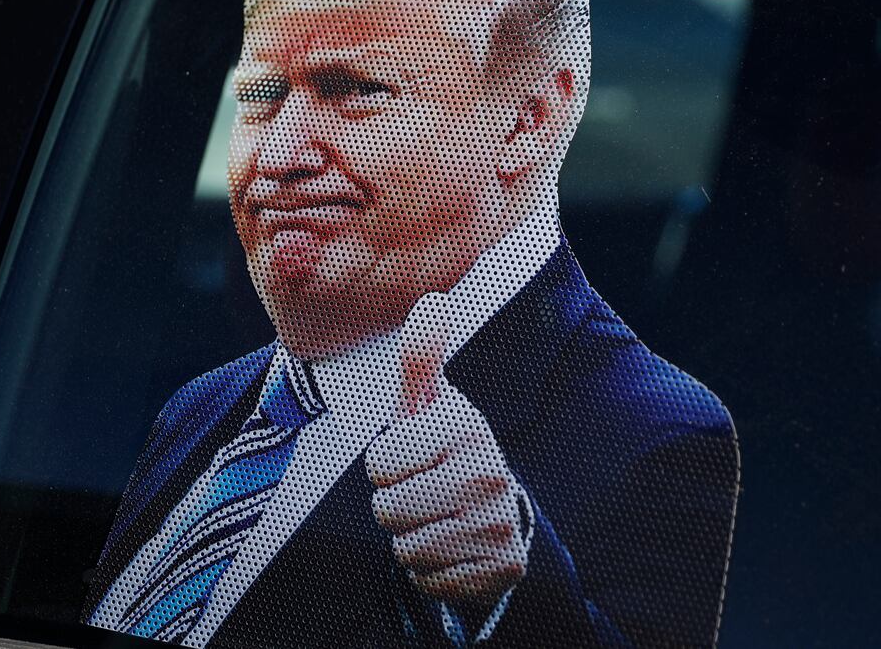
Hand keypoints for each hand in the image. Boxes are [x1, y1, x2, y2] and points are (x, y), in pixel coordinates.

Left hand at [365, 293, 528, 607]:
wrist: (496, 516)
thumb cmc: (444, 453)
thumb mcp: (428, 406)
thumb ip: (421, 358)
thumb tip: (432, 299)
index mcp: (465, 426)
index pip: (379, 461)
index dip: (384, 464)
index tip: (410, 458)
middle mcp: (488, 471)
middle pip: (388, 509)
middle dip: (393, 506)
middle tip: (421, 493)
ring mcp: (497, 522)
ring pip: (406, 548)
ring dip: (410, 541)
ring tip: (435, 520)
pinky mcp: (501, 568)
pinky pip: (429, 581)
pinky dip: (431, 573)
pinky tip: (451, 550)